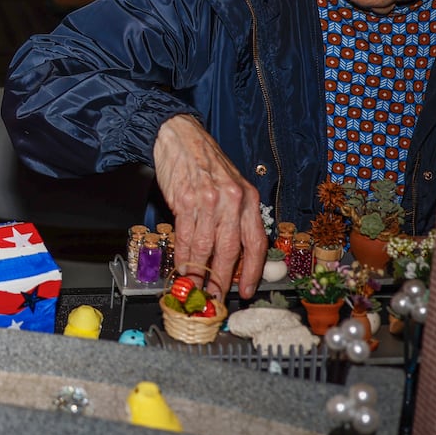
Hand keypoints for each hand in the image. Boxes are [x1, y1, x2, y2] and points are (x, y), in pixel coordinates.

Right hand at [151, 114, 266, 297]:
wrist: (180, 137)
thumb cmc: (206, 163)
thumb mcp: (232, 186)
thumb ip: (235, 217)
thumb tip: (232, 254)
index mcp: (248, 198)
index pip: (256, 242)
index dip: (251, 271)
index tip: (244, 289)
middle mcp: (232, 201)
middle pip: (231, 250)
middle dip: (222, 278)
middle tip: (215, 297)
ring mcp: (208, 201)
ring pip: (205, 247)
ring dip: (198, 272)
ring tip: (195, 288)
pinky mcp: (185, 201)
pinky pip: (185, 236)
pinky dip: (182, 256)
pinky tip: (181, 267)